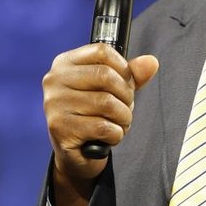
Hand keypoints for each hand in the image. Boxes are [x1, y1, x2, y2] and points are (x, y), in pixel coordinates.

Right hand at [42, 43, 158, 205]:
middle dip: (126, 96)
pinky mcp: (60, 128)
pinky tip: (109, 136)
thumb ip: (132, 75)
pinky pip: (103, 127)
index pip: (102, 51)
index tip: (127, 84)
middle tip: (126, 108)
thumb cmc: (94, 115)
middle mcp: (54, 80)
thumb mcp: (113, 90)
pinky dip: (116, 133)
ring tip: (119, 123)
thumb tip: (151, 62)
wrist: (77, 154)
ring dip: (123, 117)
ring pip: (107, 103)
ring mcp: (54, 104)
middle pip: (106, 76)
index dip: (124, 68)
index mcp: (65, 63)